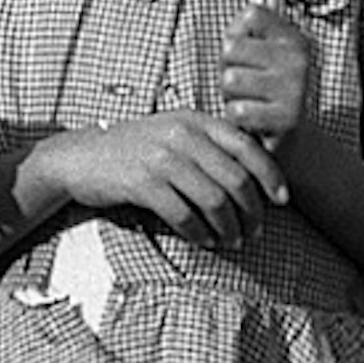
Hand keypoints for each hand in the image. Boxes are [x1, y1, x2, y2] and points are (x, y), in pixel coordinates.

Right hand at [31, 111, 284, 249]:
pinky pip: (183, 215)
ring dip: (228, 227)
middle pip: (235, 179)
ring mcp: (160, 158)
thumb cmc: (135, 150)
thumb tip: (256, 178)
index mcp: (195, 121)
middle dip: (252, 212)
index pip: (247, 146)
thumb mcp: (173, 134)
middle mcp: (181, 135)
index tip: (282, 200)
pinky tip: (205, 241)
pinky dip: (199, 234)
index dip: (271, 175)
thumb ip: (209, 146)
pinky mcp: (141, 182)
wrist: (81, 158)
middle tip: (255, 232)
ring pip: (213, 200)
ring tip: (233, 242)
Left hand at [217, 6, 319, 154]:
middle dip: (226, 69)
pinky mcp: (287, 119)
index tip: (245, 54)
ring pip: (230, 80)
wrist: (291, 143)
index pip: (251, 14)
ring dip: (230, 96)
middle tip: (243, 86)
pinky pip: (237, 110)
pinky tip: (252, 121)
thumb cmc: (266, 95)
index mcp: (294, 39)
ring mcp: (294, 89)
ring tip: (248, 102)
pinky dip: (237, 118)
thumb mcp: (263, 57)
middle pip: (231, 47)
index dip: (235, 34)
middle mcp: (298, 60)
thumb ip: (253, 27)